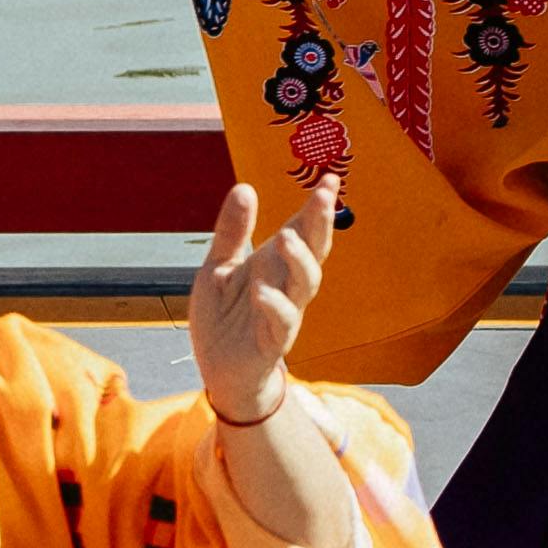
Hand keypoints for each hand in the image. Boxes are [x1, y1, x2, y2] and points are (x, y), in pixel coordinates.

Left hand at [186, 178, 329, 420]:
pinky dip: (275, 306)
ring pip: (305, 284)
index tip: (329, 177)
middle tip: (323, 194)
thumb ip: (232, 232)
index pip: (302, 229)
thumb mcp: (218, 267)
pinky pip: (282, 322)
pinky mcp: (271, 341)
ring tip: (285, 237)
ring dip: (300, 260)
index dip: (316, 205)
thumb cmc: (224, 318)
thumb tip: (245, 188)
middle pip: (312, 250)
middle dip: (320, 223)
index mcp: (274, 263)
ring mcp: (283, 312)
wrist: (219, 370)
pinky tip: (261, 291)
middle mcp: (285, 284)